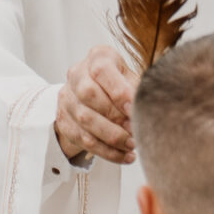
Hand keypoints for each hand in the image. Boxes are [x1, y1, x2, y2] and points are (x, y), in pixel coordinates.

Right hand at [56, 44, 137, 165]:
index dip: (118, 91)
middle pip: (88, 94)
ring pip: (85, 120)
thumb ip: (139, 90)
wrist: (97, 96)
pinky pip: (84, 140)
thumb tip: (149, 110)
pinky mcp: (64, 120)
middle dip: (114, 116)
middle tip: (135, 131)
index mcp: (98, 57)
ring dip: (112, 137)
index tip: (134, 110)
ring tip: (133, 146)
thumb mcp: (133, 79)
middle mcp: (77, 74)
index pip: (101, 70)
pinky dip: (107, 151)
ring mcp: (67, 98)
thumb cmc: (122, 85)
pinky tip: (125, 156)